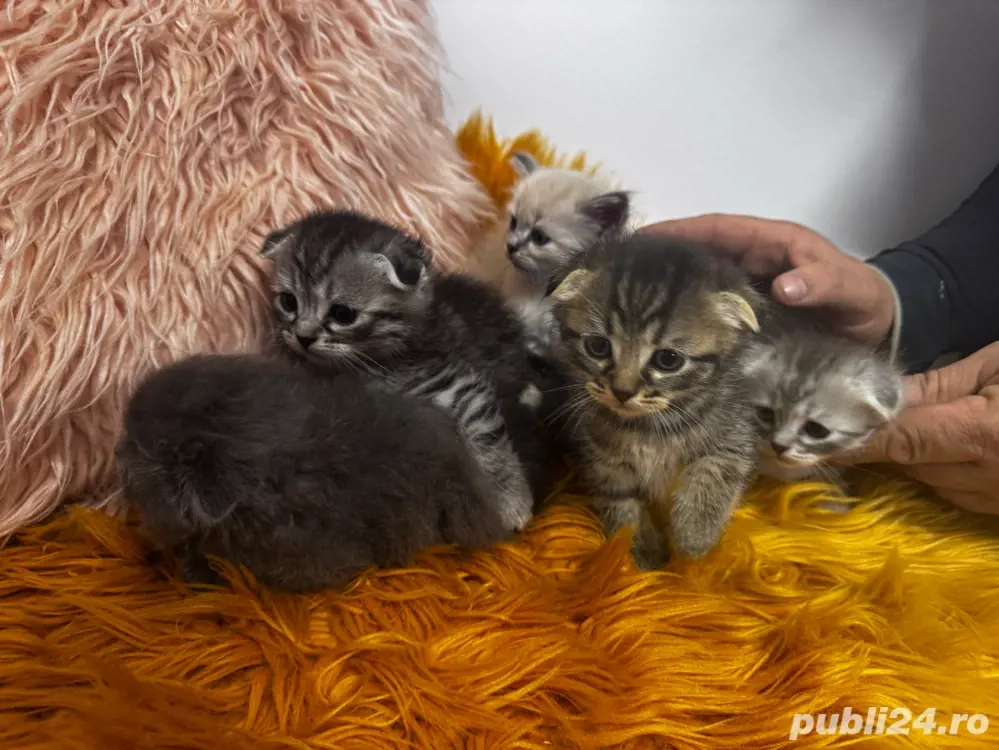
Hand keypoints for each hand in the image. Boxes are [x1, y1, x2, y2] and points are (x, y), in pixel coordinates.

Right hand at [642, 214, 895, 345]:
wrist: (879, 328)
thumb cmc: (864, 299)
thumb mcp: (849, 288)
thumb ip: (821, 283)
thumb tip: (784, 285)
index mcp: (771, 243)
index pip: (717, 229)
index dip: (681, 230)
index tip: (646, 236)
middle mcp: (752, 262)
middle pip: (699, 255)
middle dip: (663, 260)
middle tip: (622, 273)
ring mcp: (747, 290)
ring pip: (700, 284)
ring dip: (670, 291)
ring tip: (630, 304)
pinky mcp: (748, 317)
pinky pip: (712, 311)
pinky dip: (689, 318)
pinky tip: (664, 334)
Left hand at [840, 343, 998, 513]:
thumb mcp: (997, 367)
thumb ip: (936, 386)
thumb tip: (880, 396)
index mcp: (985, 434)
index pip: (900, 440)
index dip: (855, 440)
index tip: (813, 439)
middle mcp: (990, 478)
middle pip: (909, 463)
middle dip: (890, 438)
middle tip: (871, 413)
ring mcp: (997, 500)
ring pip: (929, 482)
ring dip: (918, 458)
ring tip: (933, 424)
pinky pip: (956, 494)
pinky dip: (945, 474)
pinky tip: (955, 449)